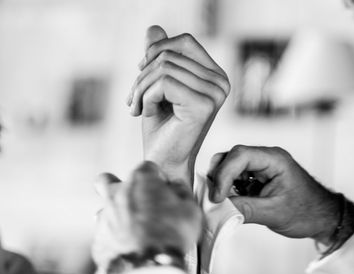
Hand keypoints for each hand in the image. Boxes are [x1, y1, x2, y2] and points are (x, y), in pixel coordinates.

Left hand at [93, 162, 202, 270]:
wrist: (147, 266)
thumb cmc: (170, 235)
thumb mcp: (190, 210)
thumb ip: (182, 193)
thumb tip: (177, 188)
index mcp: (141, 181)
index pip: (148, 168)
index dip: (158, 179)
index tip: (165, 191)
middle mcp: (117, 194)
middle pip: (108, 181)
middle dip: (117, 186)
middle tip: (133, 199)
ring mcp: (104, 217)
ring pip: (105, 210)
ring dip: (116, 216)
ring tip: (133, 231)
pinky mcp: (98, 240)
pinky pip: (106, 236)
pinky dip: (116, 240)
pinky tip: (129, 250)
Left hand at [128, 26, 229, 185]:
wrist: (163, 164)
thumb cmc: (162, 129)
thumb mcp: (156, 86)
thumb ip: (159, 57)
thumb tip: (154, 29)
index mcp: (216, 76)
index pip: (185, 42)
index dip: (157, 52)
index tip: (140, 74)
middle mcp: (221, 83)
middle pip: (171, 55)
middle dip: (142, 75)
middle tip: (131, 100)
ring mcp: (215, 94)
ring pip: (163, 68)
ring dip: (140, 88)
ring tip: (136, 108)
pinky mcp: (203, 105)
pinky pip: (163, 83)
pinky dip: (145, 97)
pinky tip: (144, 115)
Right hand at [208, 145, 343, 243]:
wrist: (322, 218)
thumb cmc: (306, 212)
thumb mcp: (273, 213)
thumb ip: (244, 209)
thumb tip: (216, 209)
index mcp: (274, 159)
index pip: (240, 155)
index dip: (224, 175)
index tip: (218, 198)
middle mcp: (266, 158)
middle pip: (231, 157)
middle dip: (219, 177)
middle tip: (215, 200)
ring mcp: (261, 167)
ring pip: (230, 167)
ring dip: (222, 184)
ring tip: (222, 203)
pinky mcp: (258, 178)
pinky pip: (236, 178)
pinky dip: (229, 190)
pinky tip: (232, 203)